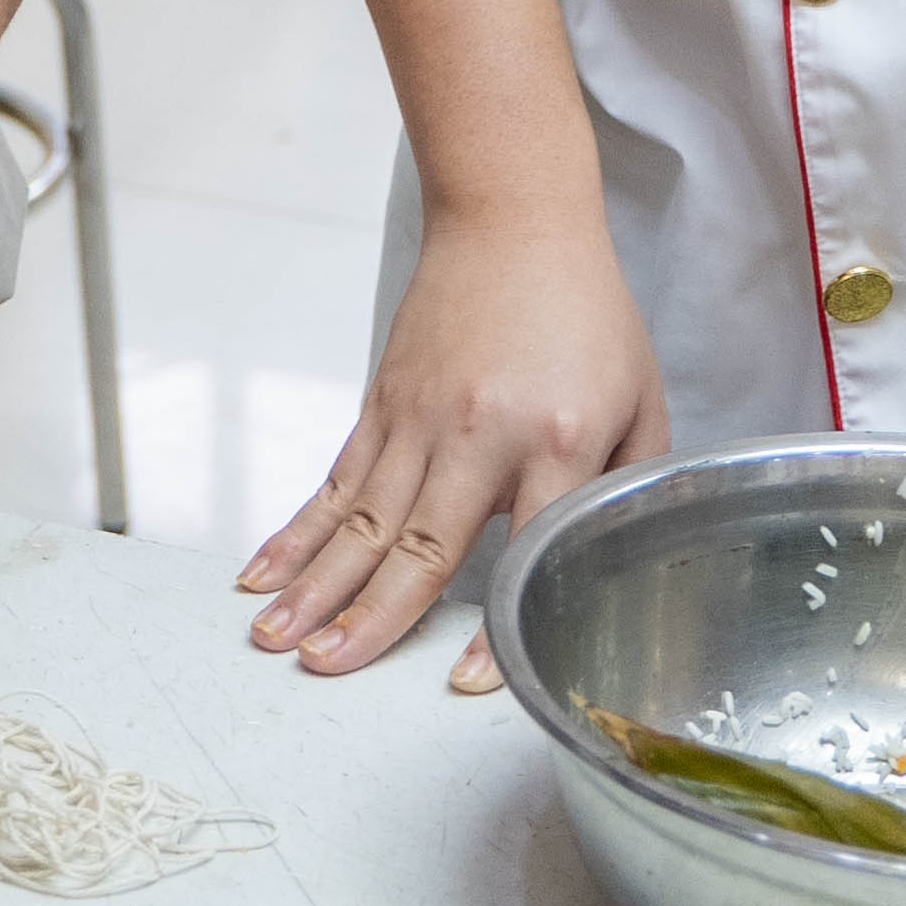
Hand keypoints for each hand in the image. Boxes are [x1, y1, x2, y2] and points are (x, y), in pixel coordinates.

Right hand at [245, 206, 667, 676]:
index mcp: (552, 441)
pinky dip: (298, 531)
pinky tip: (265, 572)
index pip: (519, 552)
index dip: (488, 629)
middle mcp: (475, 432)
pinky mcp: (383, 402)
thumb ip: (621, 491)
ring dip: (315, 584)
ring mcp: (418, 416)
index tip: (460, 685)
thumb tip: (592, 569)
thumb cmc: (586, 315)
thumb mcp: (640, 404)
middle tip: (324, 670)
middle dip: (365, 616)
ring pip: (361, 519)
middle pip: (415, 545)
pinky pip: (335, 479)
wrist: (514, 220)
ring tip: (276, 639)